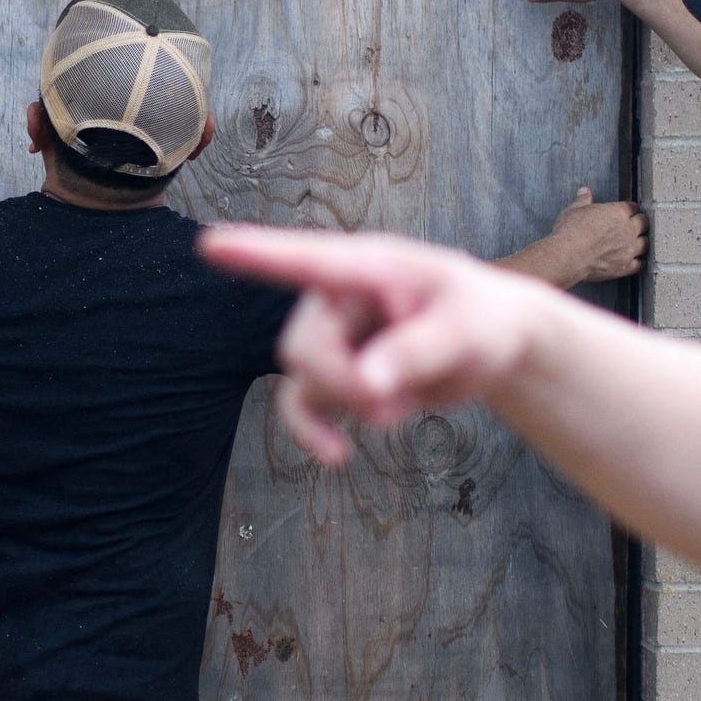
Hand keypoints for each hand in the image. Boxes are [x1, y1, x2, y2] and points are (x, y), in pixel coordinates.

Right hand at [198, 226, 567, 464]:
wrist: (490, 345)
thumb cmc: (479, 319)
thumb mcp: (463, 332)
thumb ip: (415, 354)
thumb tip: (367, 386)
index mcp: (368, 267)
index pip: (307, 260)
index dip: (257, 254)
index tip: (211, 245)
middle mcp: (337, 298)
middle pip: (303, 345)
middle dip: (339, 382)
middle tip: (390, 405)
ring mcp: (331, 338)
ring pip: (303, 380)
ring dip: (344, 405)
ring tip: (398, 410)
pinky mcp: (334, 376)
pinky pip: (302, 406)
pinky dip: (316, 432)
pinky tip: (339, 455)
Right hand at [517, 188, 645, 286]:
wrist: (568, 256)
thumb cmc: (570, 231)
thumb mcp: (574, 210)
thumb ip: (583, 200)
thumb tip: (585, 191)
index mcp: (618, 212)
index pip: (633, 207)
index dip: (630, 209)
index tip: (628, 211)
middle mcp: (628, 230)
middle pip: (644, 223)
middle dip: (640, 223)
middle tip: (635, 225)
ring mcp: (628, 249)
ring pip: (645, 243)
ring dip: (641, 242)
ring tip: (636, 242)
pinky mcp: (625, 267)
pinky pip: (640, 264)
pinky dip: (639, 262)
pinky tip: (637, 261)